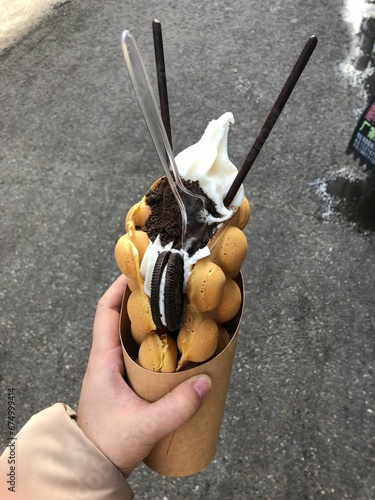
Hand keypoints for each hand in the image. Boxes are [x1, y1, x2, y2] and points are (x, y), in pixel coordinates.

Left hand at [76, 275, 211, 476]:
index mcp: (102, 361)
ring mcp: (114, 372)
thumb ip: (177, 407)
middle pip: (121, 318)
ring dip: (151, 323)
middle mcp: (106, 360)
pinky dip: (155, 344)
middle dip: (142, 301)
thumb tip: (207, 382)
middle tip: (167, 289)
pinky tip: (174, 347)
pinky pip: (140, 354)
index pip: (104, 313)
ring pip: (132, 336)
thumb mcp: (145, 426)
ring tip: (175, 312)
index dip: (118, 289)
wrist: (92, 467)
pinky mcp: (125, 383)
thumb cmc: (108, 445)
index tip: (138, 272)